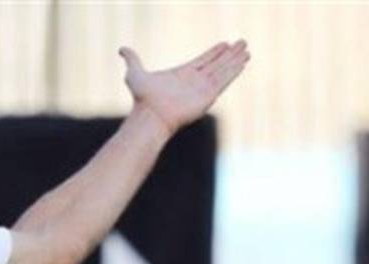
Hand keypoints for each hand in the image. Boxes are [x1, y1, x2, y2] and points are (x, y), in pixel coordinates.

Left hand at [119, 40, 249, 137]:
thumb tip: (121, 49)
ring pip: (223, 70)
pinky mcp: (208, 95)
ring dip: (235, 60)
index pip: (203, 61)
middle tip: (242, 43)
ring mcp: (202, 88)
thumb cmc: (143, 97)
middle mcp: (194, 81)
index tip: (224, 44)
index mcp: (182, 74)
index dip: (214, 53)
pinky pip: (224, 79)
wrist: (151, 115)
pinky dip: (234, 70)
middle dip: (229, 54)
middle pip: (216, 64)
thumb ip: (132, 60)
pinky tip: (243, 62)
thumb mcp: (135, 73)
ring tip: (247, 49)